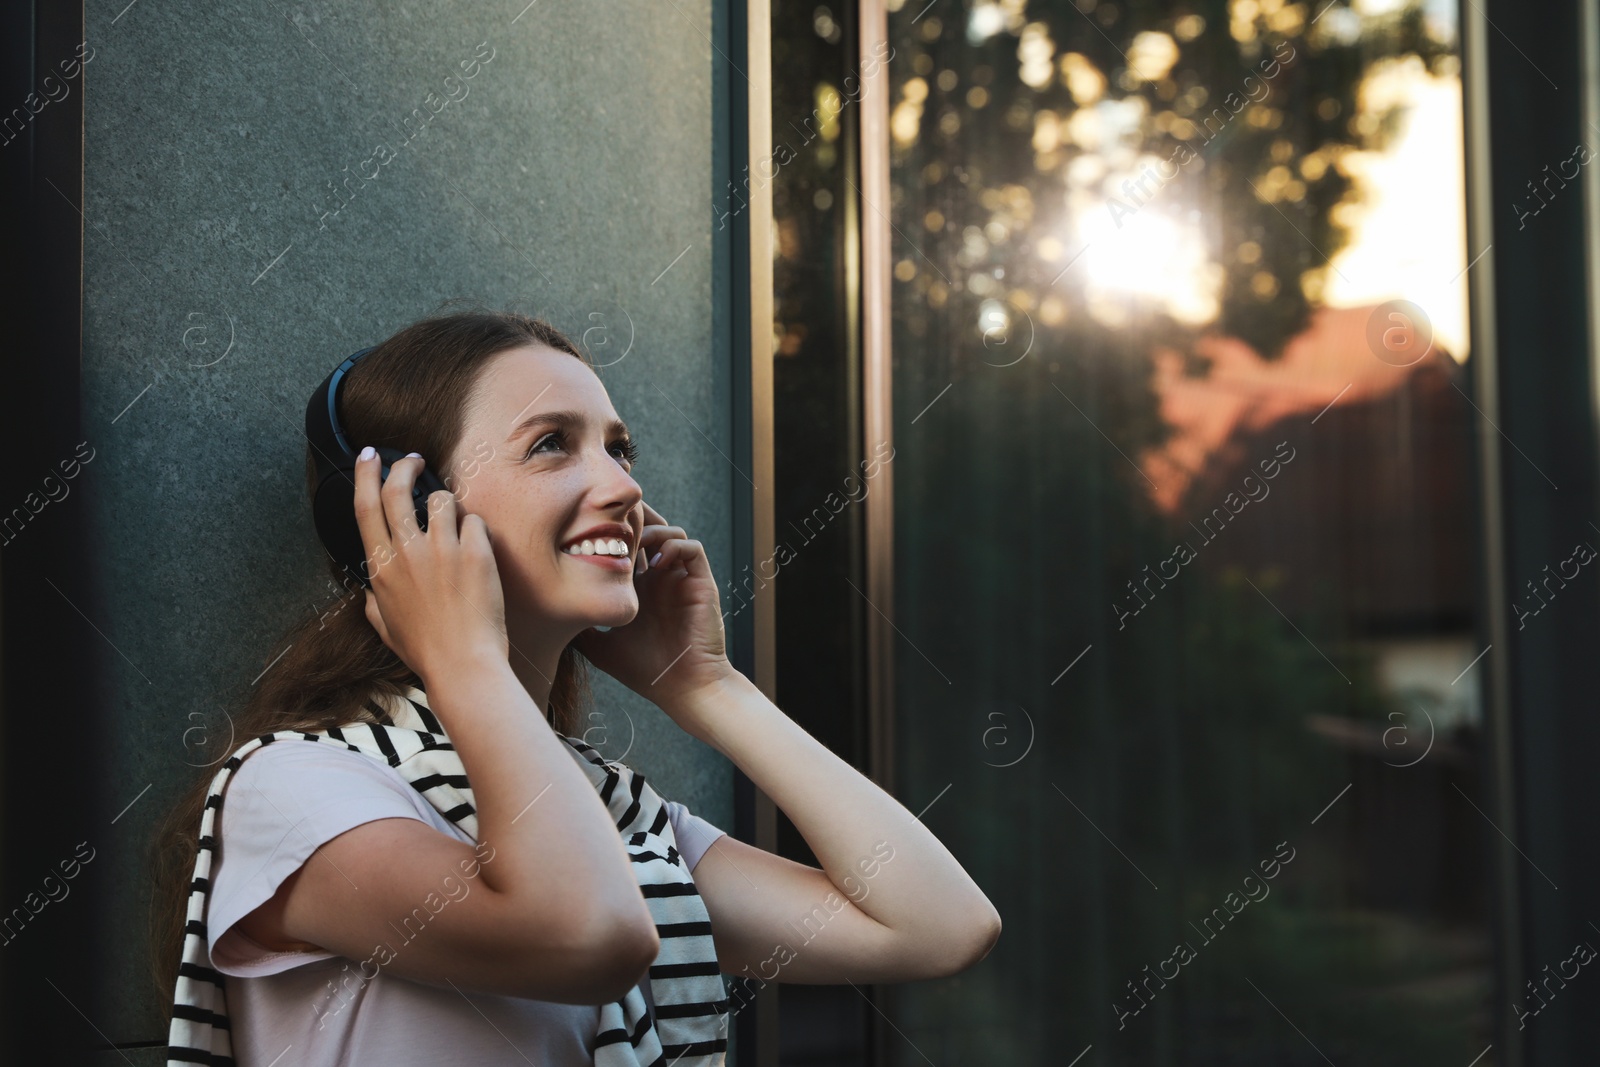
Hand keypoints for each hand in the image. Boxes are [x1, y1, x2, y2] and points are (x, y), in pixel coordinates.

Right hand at [354, 448, 508, 688]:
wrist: (463, 666)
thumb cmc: (426, 651)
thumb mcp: (385, 627)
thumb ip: (374, 602)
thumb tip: (370, 590)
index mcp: (381, 569)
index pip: (365, 507)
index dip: (365, 475)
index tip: (369, 457)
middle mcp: (406, 553)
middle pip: (397, 489)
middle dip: (404, 466)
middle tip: (414, 461)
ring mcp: (441, 550)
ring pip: (441, 499)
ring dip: (448, 505)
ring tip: (456, 526)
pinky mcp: (474, 553)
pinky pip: (475, 521)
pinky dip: (478, 531)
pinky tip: (481, 552)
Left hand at [570, 501, 736, 732]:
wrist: (682, 688)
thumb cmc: (644, 671)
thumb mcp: (599, 646)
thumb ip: (579, 627)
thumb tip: (545, 616)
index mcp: (637, 587)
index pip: (625, 547)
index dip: (609, 535)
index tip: (588, 535)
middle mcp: (659, 577)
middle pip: (649, 529)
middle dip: (630, 520)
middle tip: (610, 522)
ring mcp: (679, 578)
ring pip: (670, 532)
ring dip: (652, 530)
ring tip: (633, 545)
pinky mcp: (699, 582)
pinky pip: (692, 547)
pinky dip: (674, 546)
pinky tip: (655, 563)